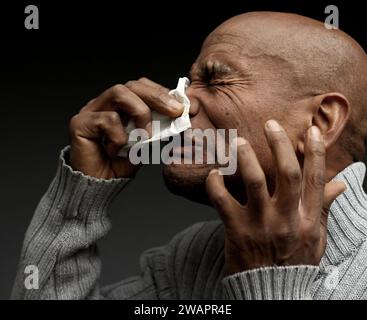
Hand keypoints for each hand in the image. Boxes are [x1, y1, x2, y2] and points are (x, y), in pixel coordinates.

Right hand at [69, 78, 183, 178]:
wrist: (99, 185)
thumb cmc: (119, 164)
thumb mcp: (145, 143)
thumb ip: (156, 127)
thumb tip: (178, 115)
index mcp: (119, 106)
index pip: (141, 88)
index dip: (161, 93)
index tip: (180, 106)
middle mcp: (104, 104)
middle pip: (131, 85)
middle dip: (157, 96)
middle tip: (175, 111)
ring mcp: (90, 111)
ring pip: (119, 93)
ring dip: (139, 112)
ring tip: (145, 134)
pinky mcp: (80, 123)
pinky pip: (107, 119)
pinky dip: (119, 136)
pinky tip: (115, 150)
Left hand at [206, 120, 345, 274]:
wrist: (269, 292)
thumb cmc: (293, 262)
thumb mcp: (316, 238)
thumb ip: (323, 208)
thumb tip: (339, 184)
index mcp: (308, 219)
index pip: (315, 179)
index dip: (315, 152)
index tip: (311, 130)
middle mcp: (286, 218)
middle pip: (287, 173)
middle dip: (280, 144)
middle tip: (270, 124)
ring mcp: (260, 223)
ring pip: (254, 181)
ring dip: (246, 158)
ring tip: (238, 141)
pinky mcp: (236, 230)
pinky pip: (222, 201)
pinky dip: (215, 185)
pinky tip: (214, 173)